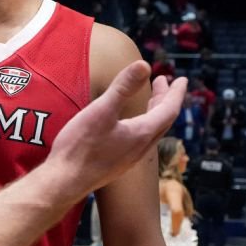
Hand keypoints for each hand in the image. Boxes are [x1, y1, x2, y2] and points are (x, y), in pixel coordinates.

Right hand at [46, 62, 185, 201]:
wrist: (65, 181)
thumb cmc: (81, 147)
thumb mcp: (101, 111)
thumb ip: (122, 88)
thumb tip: (144, 64)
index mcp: (142, 133)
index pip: (168, 109)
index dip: (175, 92)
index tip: (180, 79)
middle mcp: (141, 147)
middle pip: (162, 120)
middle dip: (164, 100)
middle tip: (163, 83)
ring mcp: (129, 158)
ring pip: (151, 132)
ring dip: (154, 113)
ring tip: (149, 101)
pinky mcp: (118, 164)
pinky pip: (140, 140)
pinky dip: (142, 125)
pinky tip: (128, 126)